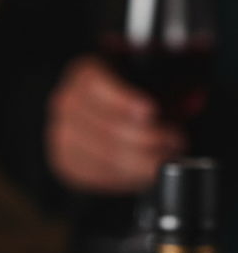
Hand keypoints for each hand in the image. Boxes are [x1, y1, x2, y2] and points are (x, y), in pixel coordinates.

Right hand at [45, 56, 185, 192]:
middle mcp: (66, 103)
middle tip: (173, 143)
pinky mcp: (64, 162)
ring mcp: (61, 135)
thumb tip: (191, 104)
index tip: (150, 112)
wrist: (106, 118)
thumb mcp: (147, 82)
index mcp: (85, 74)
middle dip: (142, 139)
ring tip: (162, 162)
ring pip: (98, 156)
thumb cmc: (132, 98)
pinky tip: (142, 175)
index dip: (123, 101)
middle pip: (100, 126)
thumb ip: (164, 90)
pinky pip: (93, 176)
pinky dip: (122, 179)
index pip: (95, 86)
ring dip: (136, 164)